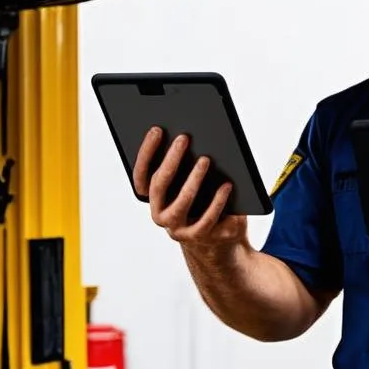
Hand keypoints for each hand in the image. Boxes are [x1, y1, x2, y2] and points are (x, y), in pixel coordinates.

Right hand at [133, 127, 246, 245]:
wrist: (222, 239)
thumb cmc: (207, 201)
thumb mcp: (195, 183)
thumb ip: (189, 165)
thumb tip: (192, 137)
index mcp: (154, 199)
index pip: (141, 176)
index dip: (146, 153)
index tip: (157, 129)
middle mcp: (160, 215)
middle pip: (159, 186)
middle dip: (170, 160)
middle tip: (184, 138)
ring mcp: (178, 229)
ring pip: (181, 204)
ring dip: (193, 180)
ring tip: (206, 159)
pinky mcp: (199, 237)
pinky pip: (206, 220)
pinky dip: (217, 201)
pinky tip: (227, 185)